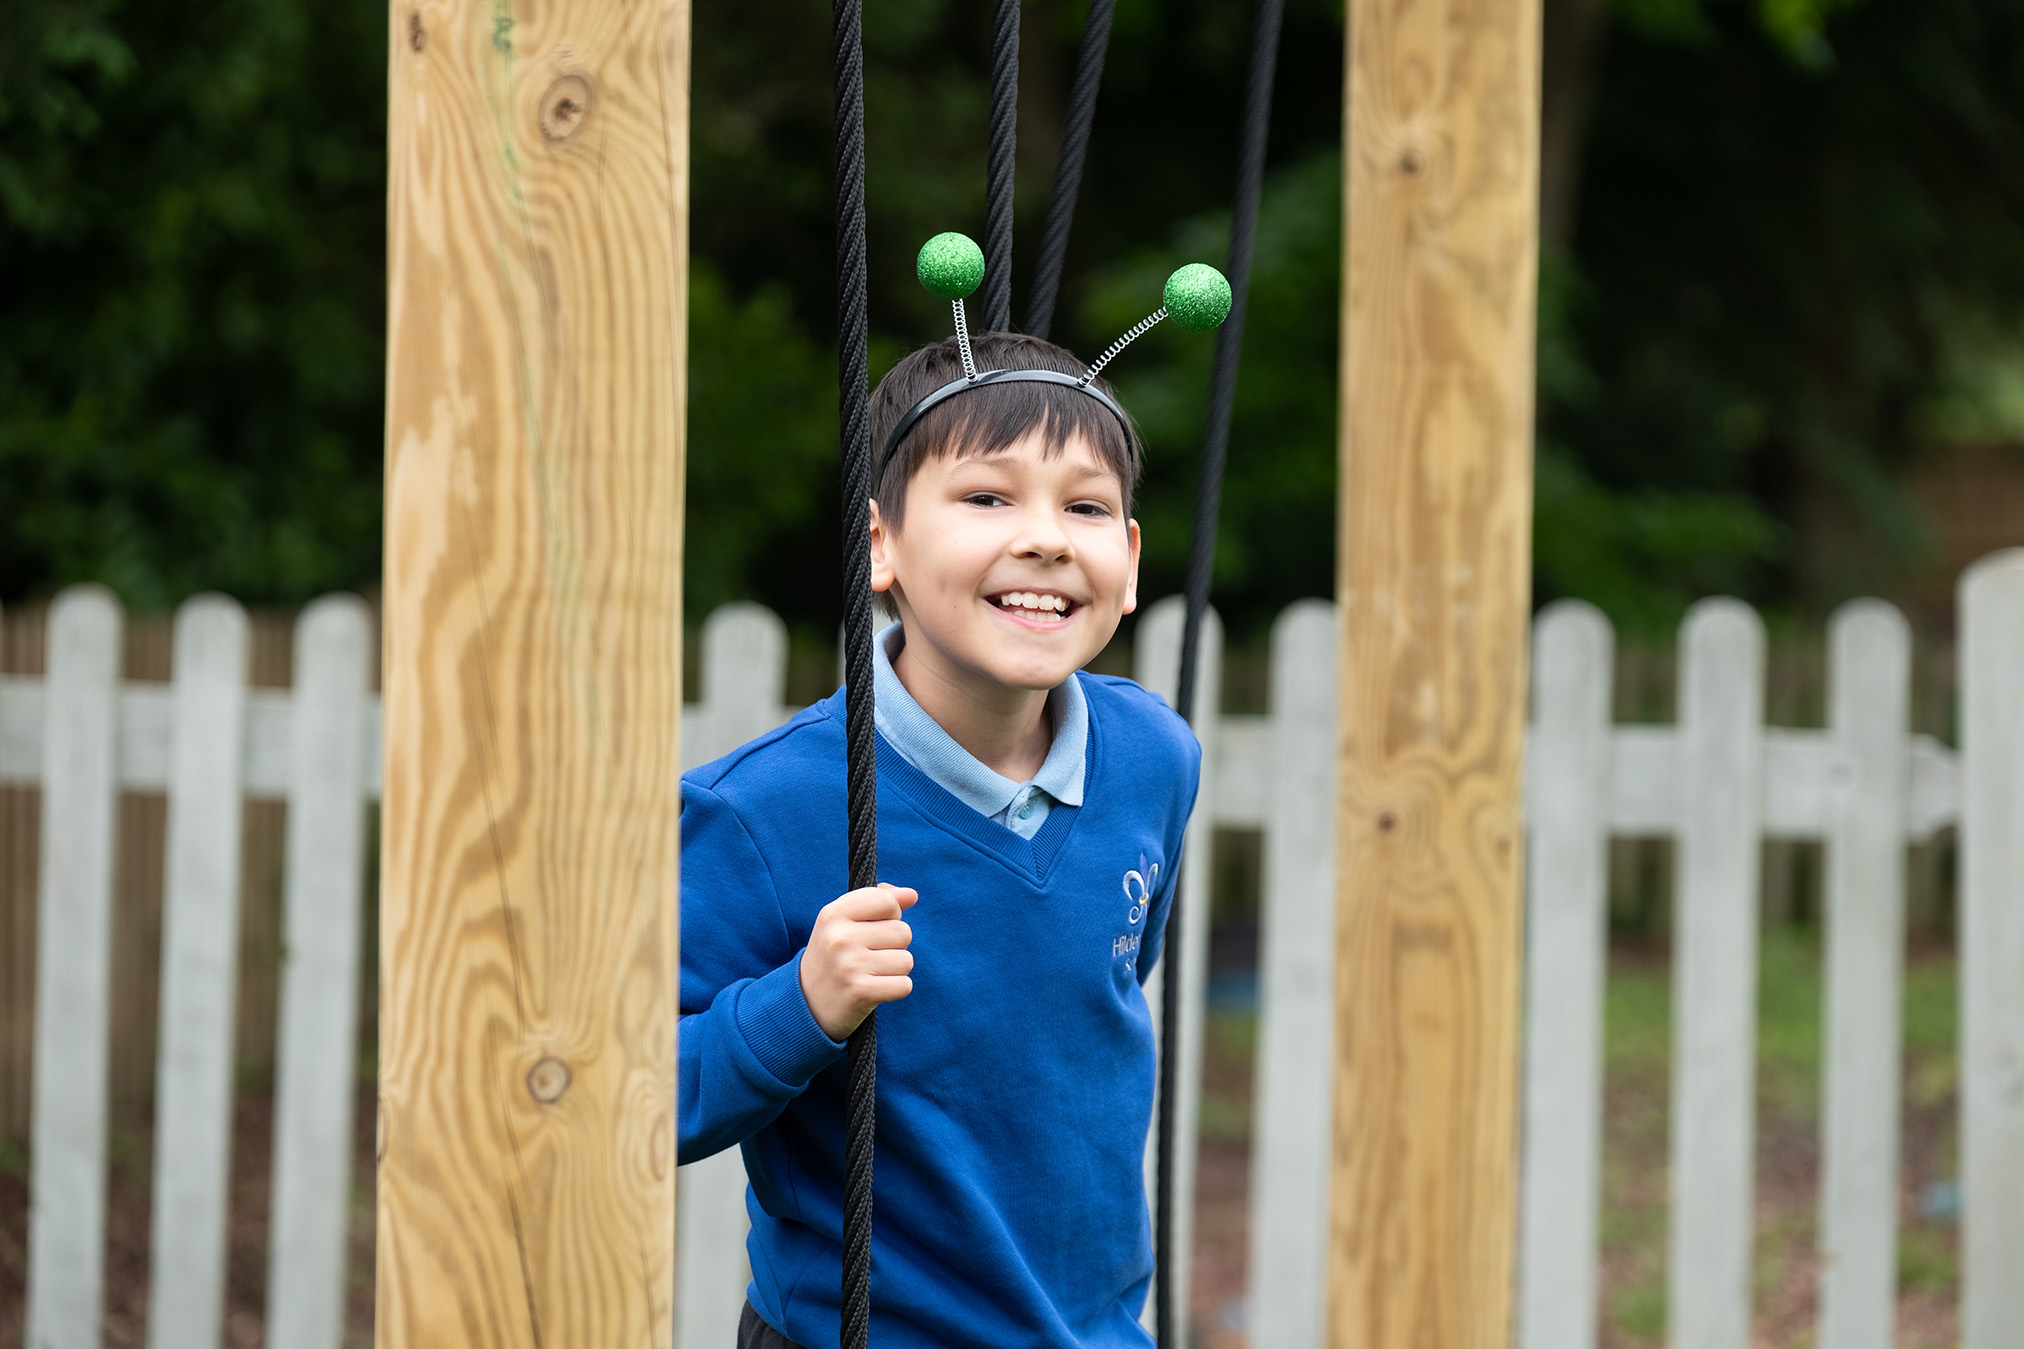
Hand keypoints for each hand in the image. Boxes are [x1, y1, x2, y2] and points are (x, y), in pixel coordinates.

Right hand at [799, 883, 917, 1040]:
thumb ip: (878, 901)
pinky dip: (895, 989)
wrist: (806, 1004)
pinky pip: (904, 985)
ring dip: (895, 969)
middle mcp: (839, 938)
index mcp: (833, 914)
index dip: (891, 915)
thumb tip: (912, 894)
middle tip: (869, 956)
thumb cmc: (833, 956)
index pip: (887, 900)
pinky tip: (874, 989)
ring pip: (906, 960)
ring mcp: (849, 966)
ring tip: (870, 973)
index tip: (874, 928)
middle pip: (903, 932)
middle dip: (894, 946)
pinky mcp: (861, 992)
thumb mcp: (844, 922)